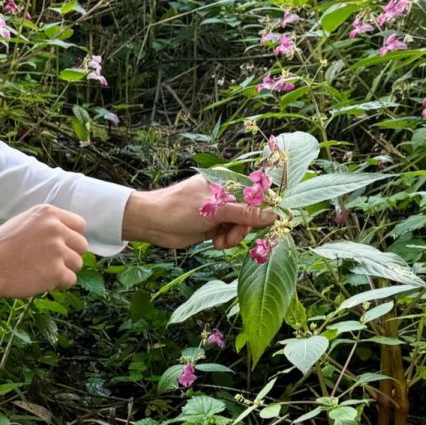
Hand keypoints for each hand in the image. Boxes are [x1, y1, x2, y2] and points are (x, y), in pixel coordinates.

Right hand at [0, 204, 88, 303]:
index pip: (79, 225)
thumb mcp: (23, 222)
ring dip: (64, 271)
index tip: (61, 246)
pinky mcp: (57, 272)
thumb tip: (67, 234)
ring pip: (77, 264)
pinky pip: (70, 280)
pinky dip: (58, 284)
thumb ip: (46, 224)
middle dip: (70, 255)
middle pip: (82, 245)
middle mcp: (56, 228)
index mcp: (47, 213)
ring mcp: (57, 250)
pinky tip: (41, 280)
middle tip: (51, 262)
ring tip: (42, 272)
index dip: (71, 238)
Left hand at [123, 174, 274, 250]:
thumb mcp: (215, 210)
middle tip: (232, 238)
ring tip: (220, 242)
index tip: (265, 225)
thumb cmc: (179, 209)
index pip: (254, 195)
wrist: (152, 223)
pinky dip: (225, 240)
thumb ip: (245, 214)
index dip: (260, 211)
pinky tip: (215, 242)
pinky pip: (229, 233)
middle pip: (249, 213)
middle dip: (242, 228)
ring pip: (240, 226)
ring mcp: (218, 210)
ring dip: (233, 237)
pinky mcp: (212, 225)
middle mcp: (223, 195)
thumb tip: (272, 215)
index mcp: (225, 182)